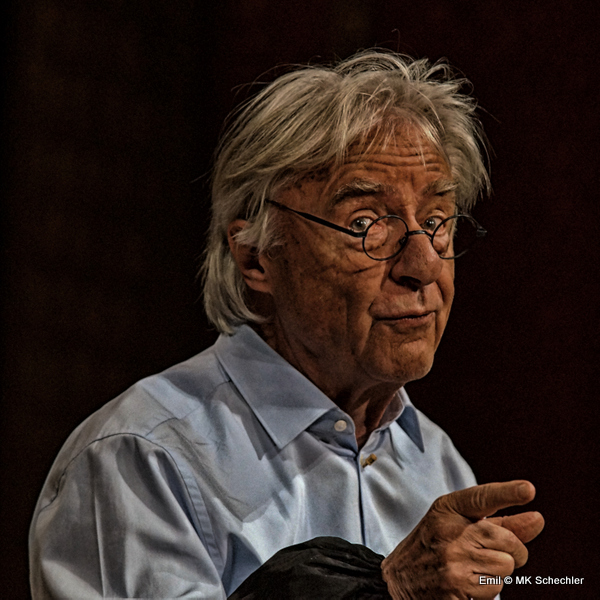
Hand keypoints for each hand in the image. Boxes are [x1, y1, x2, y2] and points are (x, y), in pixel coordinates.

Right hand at [381, 480, 544, 599]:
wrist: (398, 579)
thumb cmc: (433, 545)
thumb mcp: (456, 522)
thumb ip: (499, 521)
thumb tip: (537, 519)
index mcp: (448, 509)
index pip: (482, 498)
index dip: (507, 493)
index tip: (528, 490)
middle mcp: (449, 534)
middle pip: (508, 541)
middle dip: (513, 549)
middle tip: (492, 551)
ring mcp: (452, 564)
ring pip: (506, 569)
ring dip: (498, 573)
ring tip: (472, 569)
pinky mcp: (455, 592)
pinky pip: (494, 593)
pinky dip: (486, 592)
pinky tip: (467, 585)